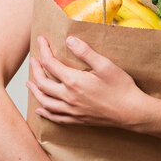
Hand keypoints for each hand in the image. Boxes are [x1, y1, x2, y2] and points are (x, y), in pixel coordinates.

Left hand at [28, 35, 145, 127]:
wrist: (131, 112)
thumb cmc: (121, 87)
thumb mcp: (105, 65)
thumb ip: (85, 52)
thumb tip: (69, 40)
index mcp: (73, 81)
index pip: (50, 63)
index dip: (43, 50)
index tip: (40, 40)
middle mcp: (68, 97)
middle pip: (42, 83)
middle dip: (35, 70)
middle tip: (33, 60)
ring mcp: (72, 111)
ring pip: (45, 102)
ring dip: (35, 91)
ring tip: (29, 83)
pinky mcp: (77, 120)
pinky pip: (55, 117)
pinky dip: (45, 113)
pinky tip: (40, 110)